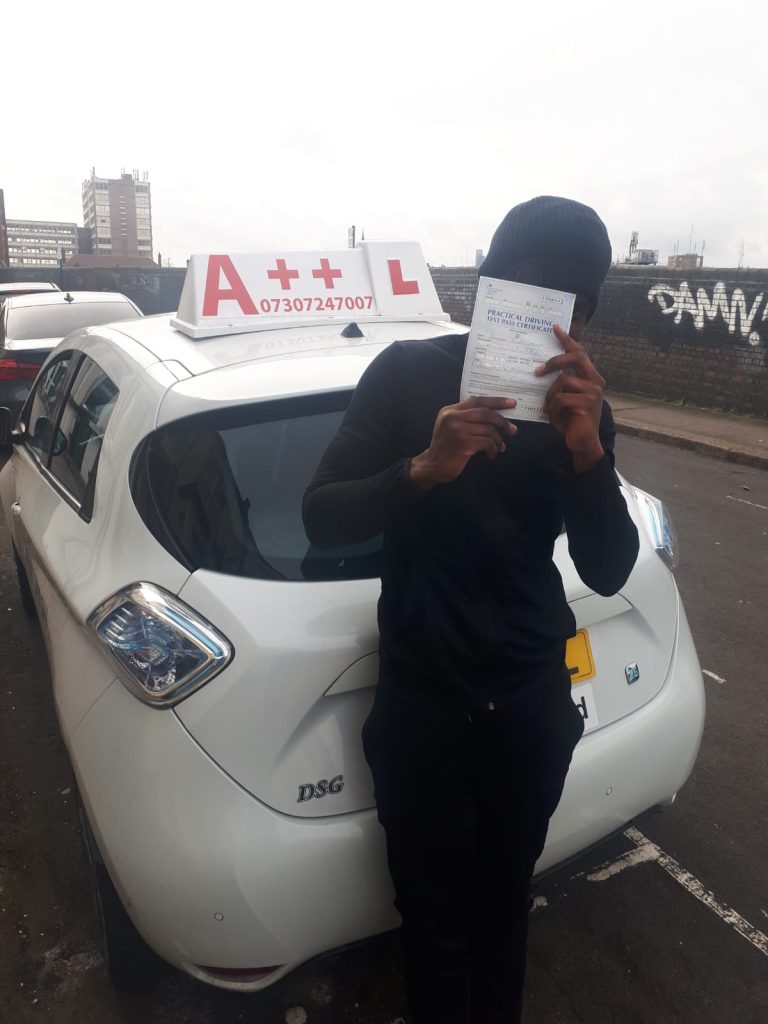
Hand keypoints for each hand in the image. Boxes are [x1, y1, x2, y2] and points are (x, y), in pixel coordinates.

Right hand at [409, 397, 516, 488]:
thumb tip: (495, 414)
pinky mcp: (464, 444)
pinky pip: (487, 443)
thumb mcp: (450, 426)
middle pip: (486, 413)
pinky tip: (492, 454)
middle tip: (512, 430)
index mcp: (450, 410)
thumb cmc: (446, 447)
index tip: (512, 403)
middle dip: (502, 422)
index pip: (477, 400)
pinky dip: (493, 449)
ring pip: (489, 430)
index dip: (496, 401)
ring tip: (500, 447)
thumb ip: (466, 417)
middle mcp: (453, 417)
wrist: (432, 466)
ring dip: (498, 440)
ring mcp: (458, 430)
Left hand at [535, 324, 604, 472]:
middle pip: (575, 358)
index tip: (555, 328)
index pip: (579, 352)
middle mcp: (595, 381)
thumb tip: (540, 369)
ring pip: (563, 381)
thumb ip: (560, 383)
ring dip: (550, 396)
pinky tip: (554, 417)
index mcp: (590, 377)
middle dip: (555, 360)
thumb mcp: (563, 397)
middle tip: (537, 370)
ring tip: (548, 409)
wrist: (581, 443)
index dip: (567, 340)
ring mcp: (593, 392)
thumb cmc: (570, 420)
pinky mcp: (588, 404)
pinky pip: (562, 398)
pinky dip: (553, 408)